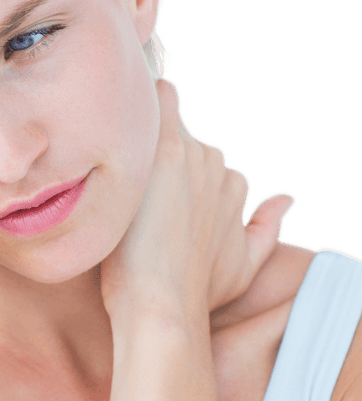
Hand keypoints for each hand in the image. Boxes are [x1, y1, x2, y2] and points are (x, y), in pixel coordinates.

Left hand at [99, 78, 296, 321]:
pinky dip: (138, 106)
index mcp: (233, 184)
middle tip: (124, 190)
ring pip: (162, 124)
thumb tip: (288, 198)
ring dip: (140, 142)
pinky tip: (113, 121)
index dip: (167, 182)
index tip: (146, 202)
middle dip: (154, 160)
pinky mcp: (167, 148)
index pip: (197, 164)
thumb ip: (267, 228)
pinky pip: (159, 99)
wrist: (161, 301)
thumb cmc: (194, 292)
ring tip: (112, 172)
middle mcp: (218, 163)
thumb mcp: (244, 266)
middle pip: (176, 143)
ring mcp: (193, 153)